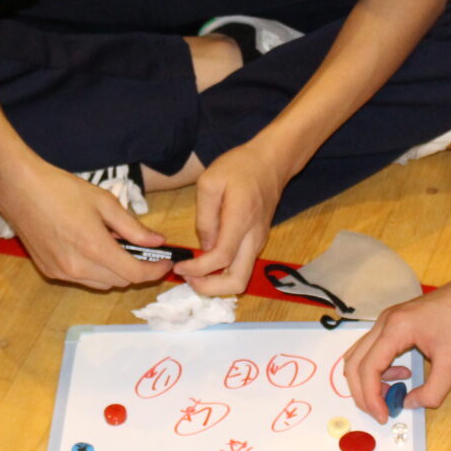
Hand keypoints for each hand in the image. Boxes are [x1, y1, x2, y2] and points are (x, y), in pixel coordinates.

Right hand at [0, 155, 169, 289]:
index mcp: (94, 248)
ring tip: (115, 246)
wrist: (19, 189)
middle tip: (143, 251)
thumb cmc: (61, 189)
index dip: (156, 271)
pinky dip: (94, 270)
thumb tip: (158, 241)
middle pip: (121, 281)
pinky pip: (82, 279)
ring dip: (116, 272)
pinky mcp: (49, 271)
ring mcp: (61, 272)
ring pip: (102, 283)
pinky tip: (91, 248)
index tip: (166, 262)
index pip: (136, 274)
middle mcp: (78, 267)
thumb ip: (133, 227)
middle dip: (137, 270)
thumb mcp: (104, 202)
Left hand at [176, 142, 286, 296]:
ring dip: (217, 283)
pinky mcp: (258, 241)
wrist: (271, 162)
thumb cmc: (240, 166)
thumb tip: (204, 245)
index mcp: (240, 221)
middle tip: (188, 279)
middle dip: (210, 289)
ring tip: (194, 272)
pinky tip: (207, 262)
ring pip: (242, 278)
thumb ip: (205, 216)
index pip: (220, 258)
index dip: (197, 269)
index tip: (179, 267)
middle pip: (238, 281)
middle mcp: (253, 238)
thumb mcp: (210, 181)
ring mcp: (258, 242)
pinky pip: (242, 266)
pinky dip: (224, 273)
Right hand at [342, 272, 450, 422]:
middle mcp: (385, 322)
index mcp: (395, 329)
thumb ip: (431, 391)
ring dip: (369, 379)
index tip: (383, 416)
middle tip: (380, 412)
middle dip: (363, 391)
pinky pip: (374, 348)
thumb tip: (409, 404)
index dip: (371, 397)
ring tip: (392, 394)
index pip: (368, 368)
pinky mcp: (395, 321)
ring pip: (361, 354)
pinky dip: (379, 367)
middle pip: (355, 362)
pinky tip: (403, 374)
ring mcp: (388, 320)